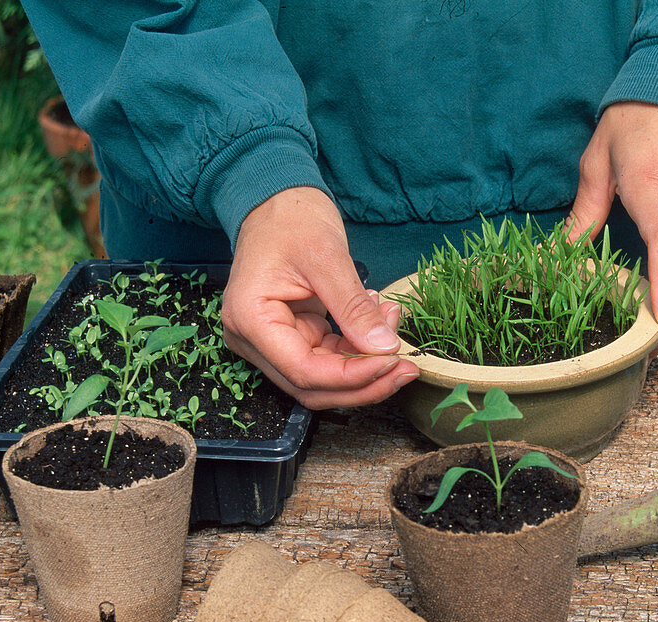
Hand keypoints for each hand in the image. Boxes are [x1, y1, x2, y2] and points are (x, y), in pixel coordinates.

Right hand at [221, 186, 419, 409]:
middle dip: (363, 381)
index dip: (352, 376)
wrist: (276, 200)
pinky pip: (327, 357)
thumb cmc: (291, 219)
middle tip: (406, 366)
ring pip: (322, 378)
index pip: (304, 371)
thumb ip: (354, 308)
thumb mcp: (327, 257)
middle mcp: (253, 340)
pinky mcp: (291, 335)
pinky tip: (378, 319)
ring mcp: (270, 341)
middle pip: (312, 385)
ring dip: (364, 365)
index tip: (393, 360)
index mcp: (250, 320)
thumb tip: (385, 348)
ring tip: (393, 325)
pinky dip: (357, 347)